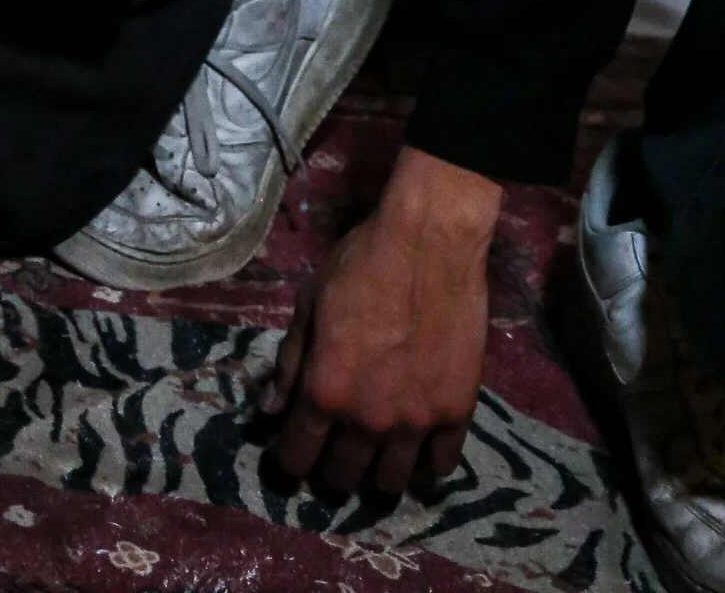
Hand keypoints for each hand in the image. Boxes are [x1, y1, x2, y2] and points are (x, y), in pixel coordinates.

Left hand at [266, 146, 499, 504]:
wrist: (429, 242)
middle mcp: (368, 419)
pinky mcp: (457, 413)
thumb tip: (268, 413)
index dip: (289, 460)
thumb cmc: (361, 264)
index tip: (291, 453)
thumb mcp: (309, 305)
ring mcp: (416, 422)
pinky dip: (426, 468)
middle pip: (342, 477)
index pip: (297, 456)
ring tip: (374, 458)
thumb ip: (289, 364)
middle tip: (332, 451)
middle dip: (330, 469)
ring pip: (390, 483)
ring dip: (376, 476)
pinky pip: (441, 466)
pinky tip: (417, 454)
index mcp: (325, 391)